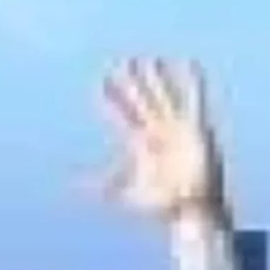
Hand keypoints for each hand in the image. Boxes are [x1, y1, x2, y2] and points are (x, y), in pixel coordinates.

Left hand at [94, 58, 225, 222]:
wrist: (192, 210)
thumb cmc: (161, 205)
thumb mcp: (128, 194)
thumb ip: (104, 186)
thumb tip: (72, 188)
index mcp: (139, 144)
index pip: (121, 115)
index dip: (111, 99)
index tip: (100, 81)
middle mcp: (156, 132)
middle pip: (141, 101)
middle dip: (132, 82)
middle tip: (122, 61)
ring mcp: (176, 129)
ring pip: (164, 97)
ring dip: (158, 79)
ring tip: (151, 59)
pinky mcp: (196, 129)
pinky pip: (195, 101)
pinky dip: (194, 83)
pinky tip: (191, 65)